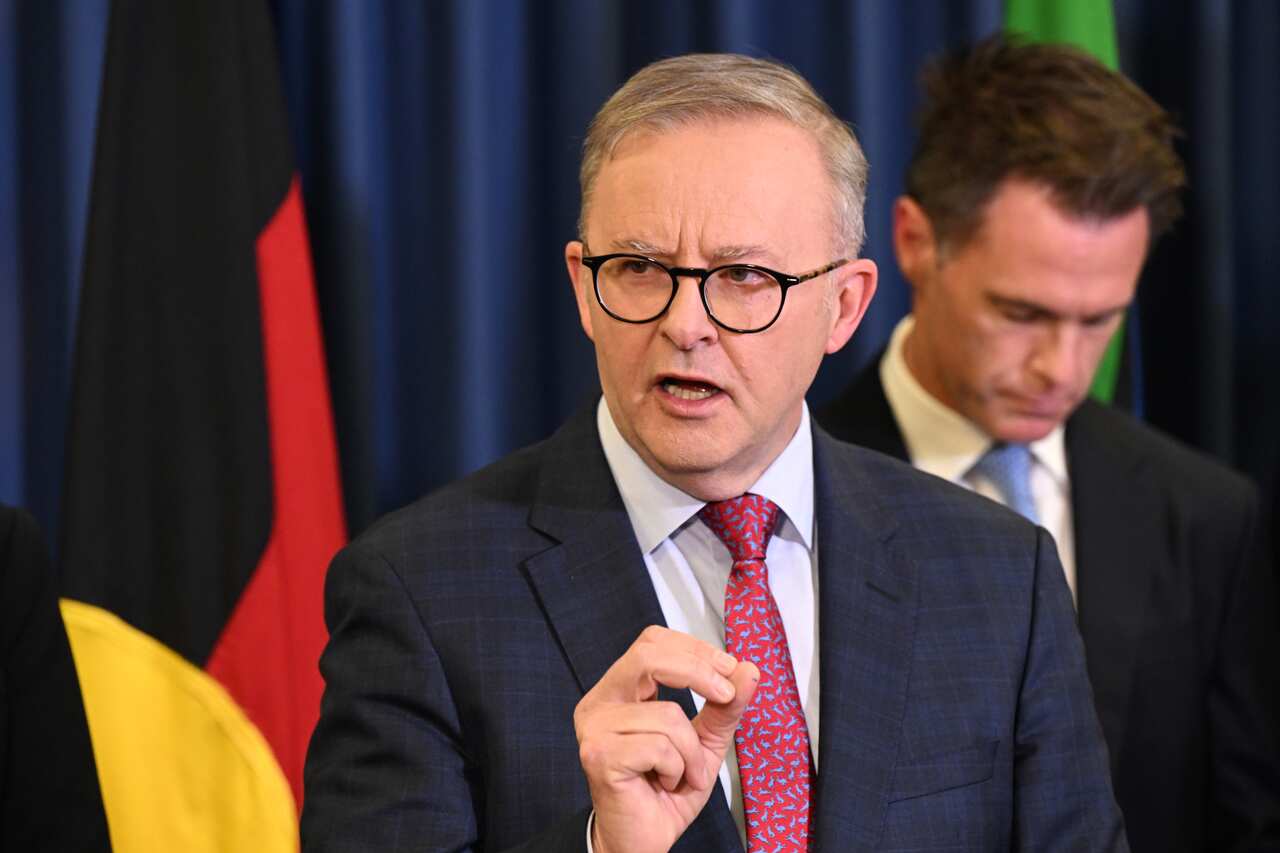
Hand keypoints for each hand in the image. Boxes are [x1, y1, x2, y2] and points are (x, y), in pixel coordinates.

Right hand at [574, 625, 758, 852]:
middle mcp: (600, 702)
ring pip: (668, 714)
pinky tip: (666, 783)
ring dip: (692, 751)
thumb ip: (724, 706)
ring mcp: (595, 728)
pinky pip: (660, 746)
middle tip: (726, 696)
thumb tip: (748, 669)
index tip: (728, 670)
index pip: (653, 642)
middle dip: (699, 672)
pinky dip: (678, 768)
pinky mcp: (599, 755)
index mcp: (619, 690)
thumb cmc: (665, 791)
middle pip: (650, 655)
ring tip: (685, 773)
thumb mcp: (705, 741)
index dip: (694, 649)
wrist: (644, 840)